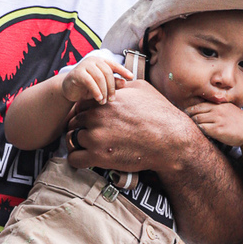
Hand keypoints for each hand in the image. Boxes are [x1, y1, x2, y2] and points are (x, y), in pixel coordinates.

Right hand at [60, 51, 130, 105]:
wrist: (69, 90)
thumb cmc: (87, 87)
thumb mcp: (102, 86)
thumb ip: (113, 83)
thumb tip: (125, 82)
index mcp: (100, 61)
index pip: (114, 65)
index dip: (123, 70)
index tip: (131, 77)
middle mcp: (93, 60)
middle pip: (107, 72)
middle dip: (112, 87)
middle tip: (112, 99)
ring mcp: (84, 65)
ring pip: (99, 77)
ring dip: (103, 91)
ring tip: (103, 101)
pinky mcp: (77, 73)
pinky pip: (89, 81)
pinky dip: (95, 91)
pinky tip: (98, 98)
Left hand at [67, 77, 191, 174]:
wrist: (170, 140)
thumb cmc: (159, 114)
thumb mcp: (141, 88)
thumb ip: (122, 86)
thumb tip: (116, 83)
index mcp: (103, 101)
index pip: (80, 106)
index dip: (86, 113)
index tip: (93, 121)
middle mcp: (96, 117)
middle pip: (74, 122)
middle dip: (81, 128)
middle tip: (93, 136)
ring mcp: (96, 137)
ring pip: (72, 139)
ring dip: (79, 144)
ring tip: (91, 148)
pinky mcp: (98, 157)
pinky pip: (74, 159)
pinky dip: (78, 160)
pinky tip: (87, 159)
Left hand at [188, 102, 242, 146]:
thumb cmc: (239, 122)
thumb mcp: (229, 110)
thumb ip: (218, 108)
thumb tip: (206, 110)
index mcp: (219, 104)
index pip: (199, 104)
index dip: (190, 109)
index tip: (186, 113)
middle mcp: (217, 110)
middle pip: (195, 110)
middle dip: (188, 115)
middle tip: (184, 121)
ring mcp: (217, 119)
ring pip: (197, 119)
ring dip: (192, 123)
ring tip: (189, 128)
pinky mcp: (217, 130)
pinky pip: (202, 128)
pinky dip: (198, 130)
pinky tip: (197, 133)